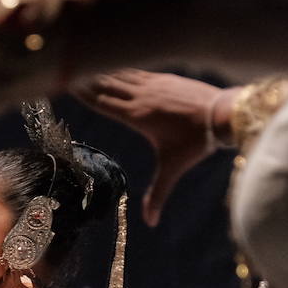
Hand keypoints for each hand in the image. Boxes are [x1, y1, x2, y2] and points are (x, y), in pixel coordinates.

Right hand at [72, 70, 227, 225]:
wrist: (222, 114)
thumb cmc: (196, 143)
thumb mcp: (173, 168)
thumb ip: (158, 194)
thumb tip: (150, 223)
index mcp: (136, 116)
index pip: (102, 102)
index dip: (82, 92)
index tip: (65, 83)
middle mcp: (141, 96)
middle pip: (106, 85)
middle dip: (86, 78)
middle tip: (66, 69)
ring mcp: (153, 84)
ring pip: (120, 75)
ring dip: (102, 70)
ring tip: (85, 64)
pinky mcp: (165, 78)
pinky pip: (136, 70)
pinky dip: (122, 67)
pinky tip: (116, 64)